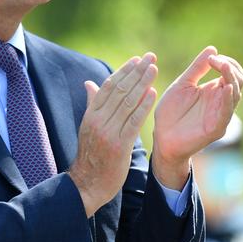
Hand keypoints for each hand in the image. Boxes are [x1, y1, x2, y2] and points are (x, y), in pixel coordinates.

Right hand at [68, 53, 157, 216]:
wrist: (88, 184)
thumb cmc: (92, 154)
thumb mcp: (88, 127)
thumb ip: (92, 104)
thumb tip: (89, 83)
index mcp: (90, 114)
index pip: (108, 86)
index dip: (123, 71)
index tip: (136, 59)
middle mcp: (97, 120)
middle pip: (119, 90)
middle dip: (136, 72)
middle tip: (150, 58)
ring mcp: (108, 132)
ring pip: (127, 102)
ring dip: (142, 83)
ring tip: (154, 70)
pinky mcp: (119, 145)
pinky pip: (133, 121)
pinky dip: (143, 105)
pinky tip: (153, 93)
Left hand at [152, 46, 242, 188]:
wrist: (161, 136)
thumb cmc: (171, 111)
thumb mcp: (183, 84)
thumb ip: (197, 68)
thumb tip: (213, 48)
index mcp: (214, 90)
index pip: (232, 72)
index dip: (226, 62)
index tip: (212, 57)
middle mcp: (220, 102)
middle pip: (238, 81)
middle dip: (230, 68)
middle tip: (215, 61)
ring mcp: (220, 115)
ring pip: (235, 94)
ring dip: (230, 78)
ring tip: (222, 66)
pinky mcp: (216, 128)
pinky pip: (226, 112)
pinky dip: (228, 99)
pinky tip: (225, 87)